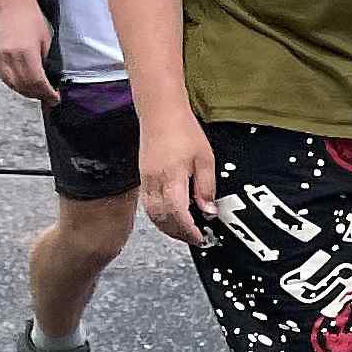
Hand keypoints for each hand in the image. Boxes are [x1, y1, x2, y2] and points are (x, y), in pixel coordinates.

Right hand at [0, 0, 54, 101]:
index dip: (48, 94)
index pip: (38, 83)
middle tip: (49, 98)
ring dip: (26, 92)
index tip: (56, 99)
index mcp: (26, 53)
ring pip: (13, 85)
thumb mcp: (46, 39)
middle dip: (38, 95)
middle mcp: (11, 58)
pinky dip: (15, 84)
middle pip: (24, 87)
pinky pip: (5, 77)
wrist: (10, 3)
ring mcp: (0, 58)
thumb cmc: (30, 16)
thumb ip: (46, 60)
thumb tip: (50, 77)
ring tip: (38, 93)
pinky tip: (24, 84)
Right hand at [141, 108, 220, 244]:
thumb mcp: (205, 159)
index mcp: (171, 177)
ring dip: (167, 228)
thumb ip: (206, 187)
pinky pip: (148, 205)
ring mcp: (146, 180)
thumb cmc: (184, 131)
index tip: (200, 238)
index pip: (176, 212)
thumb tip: (208, 211)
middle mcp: (154, 182)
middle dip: (178, 233)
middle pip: (162, 218)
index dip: (188, 230)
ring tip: (184, 232)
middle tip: (195, 239)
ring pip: (152, 214)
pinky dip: (159, 217)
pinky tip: (171, 218)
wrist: (160, 112)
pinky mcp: (143, 177)